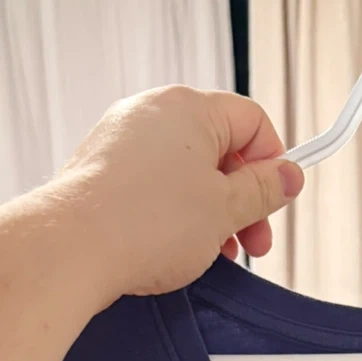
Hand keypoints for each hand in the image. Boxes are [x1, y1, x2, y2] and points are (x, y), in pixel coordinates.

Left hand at [51, 86, 304, 305]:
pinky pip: (151, 184)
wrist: (72, 249)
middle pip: (218, 148)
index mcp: (189, 107)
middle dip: (240, 198)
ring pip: (184, 170)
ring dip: (208, 211)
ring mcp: (120, 138)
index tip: (275, 201)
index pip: (251, 121)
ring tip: (210, 253)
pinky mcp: (99, 169)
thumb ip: (264, 190)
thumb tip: (289, 175)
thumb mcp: (226, 210)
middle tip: (251, 243)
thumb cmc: (145, 224)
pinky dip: (171, 213)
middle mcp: (151, 112)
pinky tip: (173, 248)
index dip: (272, 164)